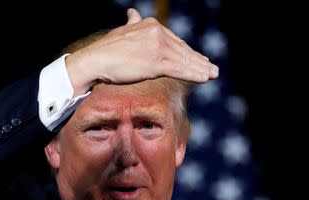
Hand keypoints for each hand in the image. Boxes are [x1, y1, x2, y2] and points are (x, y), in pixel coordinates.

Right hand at [66, 8, 218, 95]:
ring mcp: (158, 47)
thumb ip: (133, 23)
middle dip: (198, 61)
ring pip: (184, 60)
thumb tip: (133, 12)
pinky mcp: (156, 63)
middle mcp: (157, 32)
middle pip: (182, 50)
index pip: (174, 41)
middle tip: (212, 69)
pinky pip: (180, 70)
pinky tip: (205, 78)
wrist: (95, 60)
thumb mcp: (123, 30)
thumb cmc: (106, 49)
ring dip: (200, 69)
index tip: (198, 59)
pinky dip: (194, 74)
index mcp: (150, 25)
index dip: (188, 52)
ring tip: (212, 75)